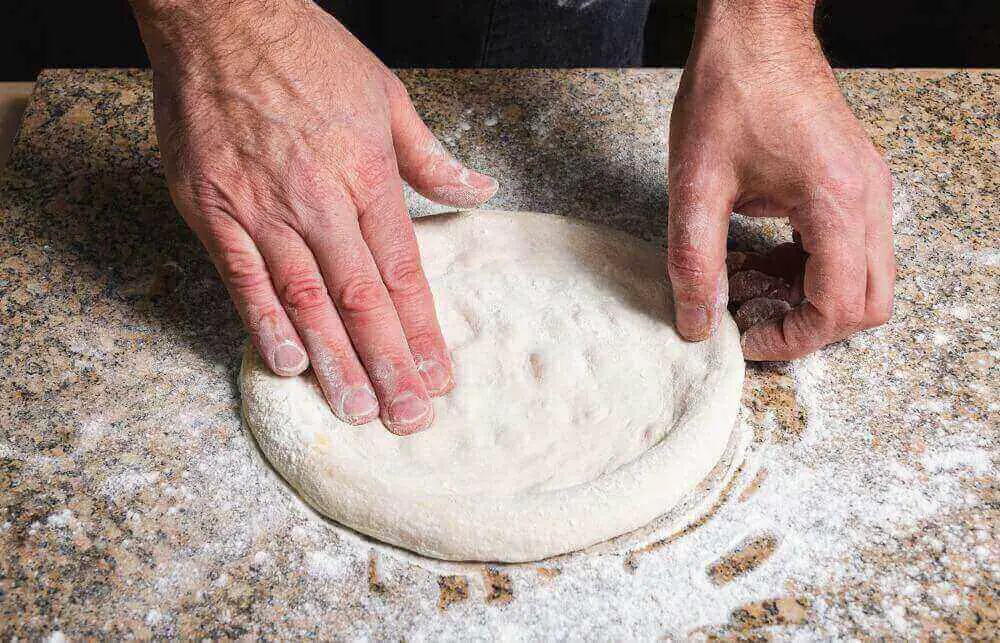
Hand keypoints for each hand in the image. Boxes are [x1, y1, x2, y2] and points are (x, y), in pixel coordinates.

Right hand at [133, 0, 497, 431]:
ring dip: (334, 360)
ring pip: (305, 300)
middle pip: (360, 299)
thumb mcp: (387, 96)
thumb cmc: (308, 54)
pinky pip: (242, 278)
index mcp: (366, 176)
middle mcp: (318, 200)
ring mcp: (261, 208)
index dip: (421, 331)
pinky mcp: (212, 209)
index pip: (402, 272)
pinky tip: (288, 365)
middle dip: (387, 365)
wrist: (223, 17)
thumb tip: (480, 190)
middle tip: (407, 417)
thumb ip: (431, 157)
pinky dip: (264, 324)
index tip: (438, 375)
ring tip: (358, 409)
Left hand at [666, 0, 893, 359]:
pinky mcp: (855, 180)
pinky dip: (810, 265)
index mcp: (836, 201)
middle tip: (753, 317)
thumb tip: (696, 323)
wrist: (753, 30)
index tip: (747, 337)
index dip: (794, 338)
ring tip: (746, 281)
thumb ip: (694, 260)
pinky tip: (759, 253)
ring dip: (808, 294)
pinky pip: (850, 247)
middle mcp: (868, 197)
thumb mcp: (697, 183)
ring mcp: (868, 187)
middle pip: (868, 301)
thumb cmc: (730, 91)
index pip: (839, 306)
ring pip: (862, 277)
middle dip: (810, 324)